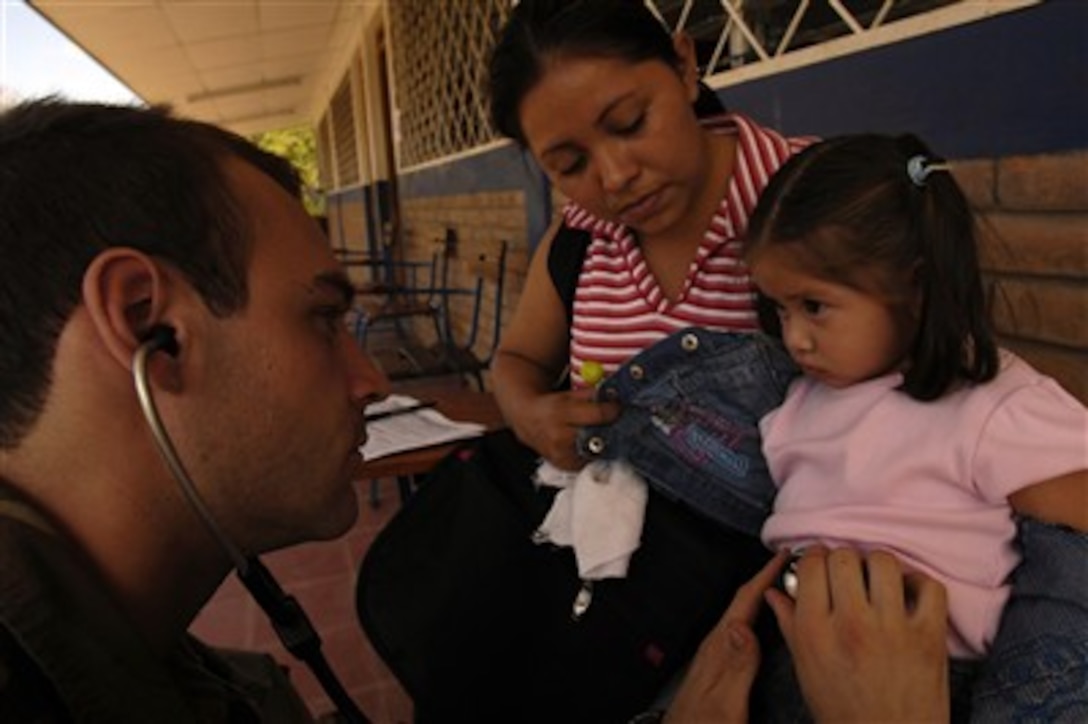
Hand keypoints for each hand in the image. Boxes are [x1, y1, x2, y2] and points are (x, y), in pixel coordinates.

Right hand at [516, 388, 619, 469]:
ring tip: (605, 433)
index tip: (619, 407)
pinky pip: (589, 460)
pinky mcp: (565, 466)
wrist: (529, 421)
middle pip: (599, 436)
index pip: (597, 415)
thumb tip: (617, 398)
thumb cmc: (553, 406)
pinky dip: (594, 453)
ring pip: (596, 451)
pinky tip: (592, 445)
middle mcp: (560, 437)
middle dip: (612, 429)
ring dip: (605, 443)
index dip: (613, 410)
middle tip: (619, 422)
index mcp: (561, 414)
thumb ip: (593, 396)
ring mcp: (562, 455)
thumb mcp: (571, 395)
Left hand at [665, 552, 789, 722]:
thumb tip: (743, 626)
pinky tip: (766, 628)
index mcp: (720, 648)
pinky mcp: (719, 667)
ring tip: (783, 589)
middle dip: (766, 580)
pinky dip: (758, 620)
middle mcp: (716, 647)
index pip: (744, 600)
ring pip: (743, 616)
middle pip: (743, 603)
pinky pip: (742, 633)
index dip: (765, 575)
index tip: (784, 556)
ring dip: (762, 599)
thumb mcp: (724, 701)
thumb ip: (736, 665)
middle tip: (790, 566)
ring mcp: (717, 656)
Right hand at [765, 547, 950, 722]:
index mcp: (816, 632)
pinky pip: (929, 586)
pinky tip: (906, 594)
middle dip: (842, 560)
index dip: (813, 557)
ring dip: (877, 566)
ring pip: (884, 562)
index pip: (811, 564)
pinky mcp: (928, 637)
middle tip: (845, 574)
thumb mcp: (806, 670)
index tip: (818, 563)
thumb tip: (775, 593)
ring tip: (875, 581)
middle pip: (844, 557)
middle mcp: (852, 625)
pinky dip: (919, 583)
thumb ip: (790, 625)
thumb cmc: (845, 713)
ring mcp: (893, 629)